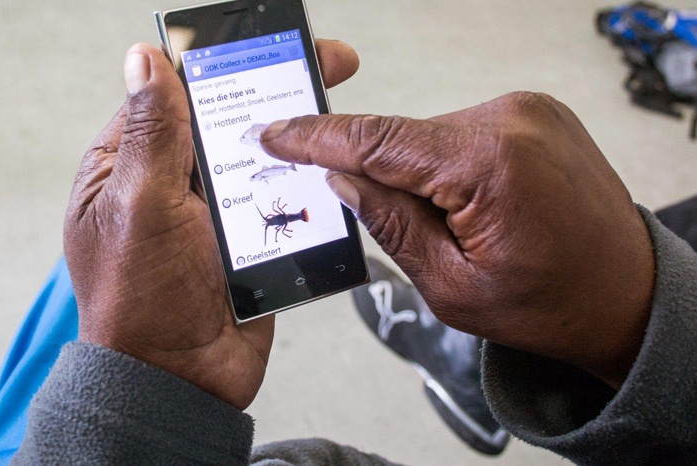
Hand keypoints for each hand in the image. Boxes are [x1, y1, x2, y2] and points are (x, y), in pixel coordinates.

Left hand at [63, 40, 358, 408]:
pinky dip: (307, 183)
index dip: (221, 61)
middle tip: (328, 64)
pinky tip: (335, 166)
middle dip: (275, 90)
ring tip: (338, 112)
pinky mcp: (249, 237)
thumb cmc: (142, 301)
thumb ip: (151, 136)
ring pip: (261, 156)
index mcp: (130, 163)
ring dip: (297, 136)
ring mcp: (215, 209)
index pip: (174, 91)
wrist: (182, 377)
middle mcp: (173, 180)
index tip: (267, 42)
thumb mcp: (139, 207)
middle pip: (228, 118)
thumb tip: (146, 61)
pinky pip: (282, 197)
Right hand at [259, 92, 654, 389]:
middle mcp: (512, 119)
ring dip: (420, 177)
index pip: (379, 140)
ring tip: (455, 230)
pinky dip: (447, 165)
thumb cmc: (551, 304)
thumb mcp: (452, 286)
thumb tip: (342, 178)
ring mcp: (528, 110)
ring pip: (431, 137)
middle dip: (380, 178)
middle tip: (385, 226)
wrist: (625, 293)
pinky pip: (461, 134)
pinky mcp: (534, 114)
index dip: (318, 139)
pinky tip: (469, 206)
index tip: (276, 134)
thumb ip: (390, 223)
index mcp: (490, 162)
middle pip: (404, 139)